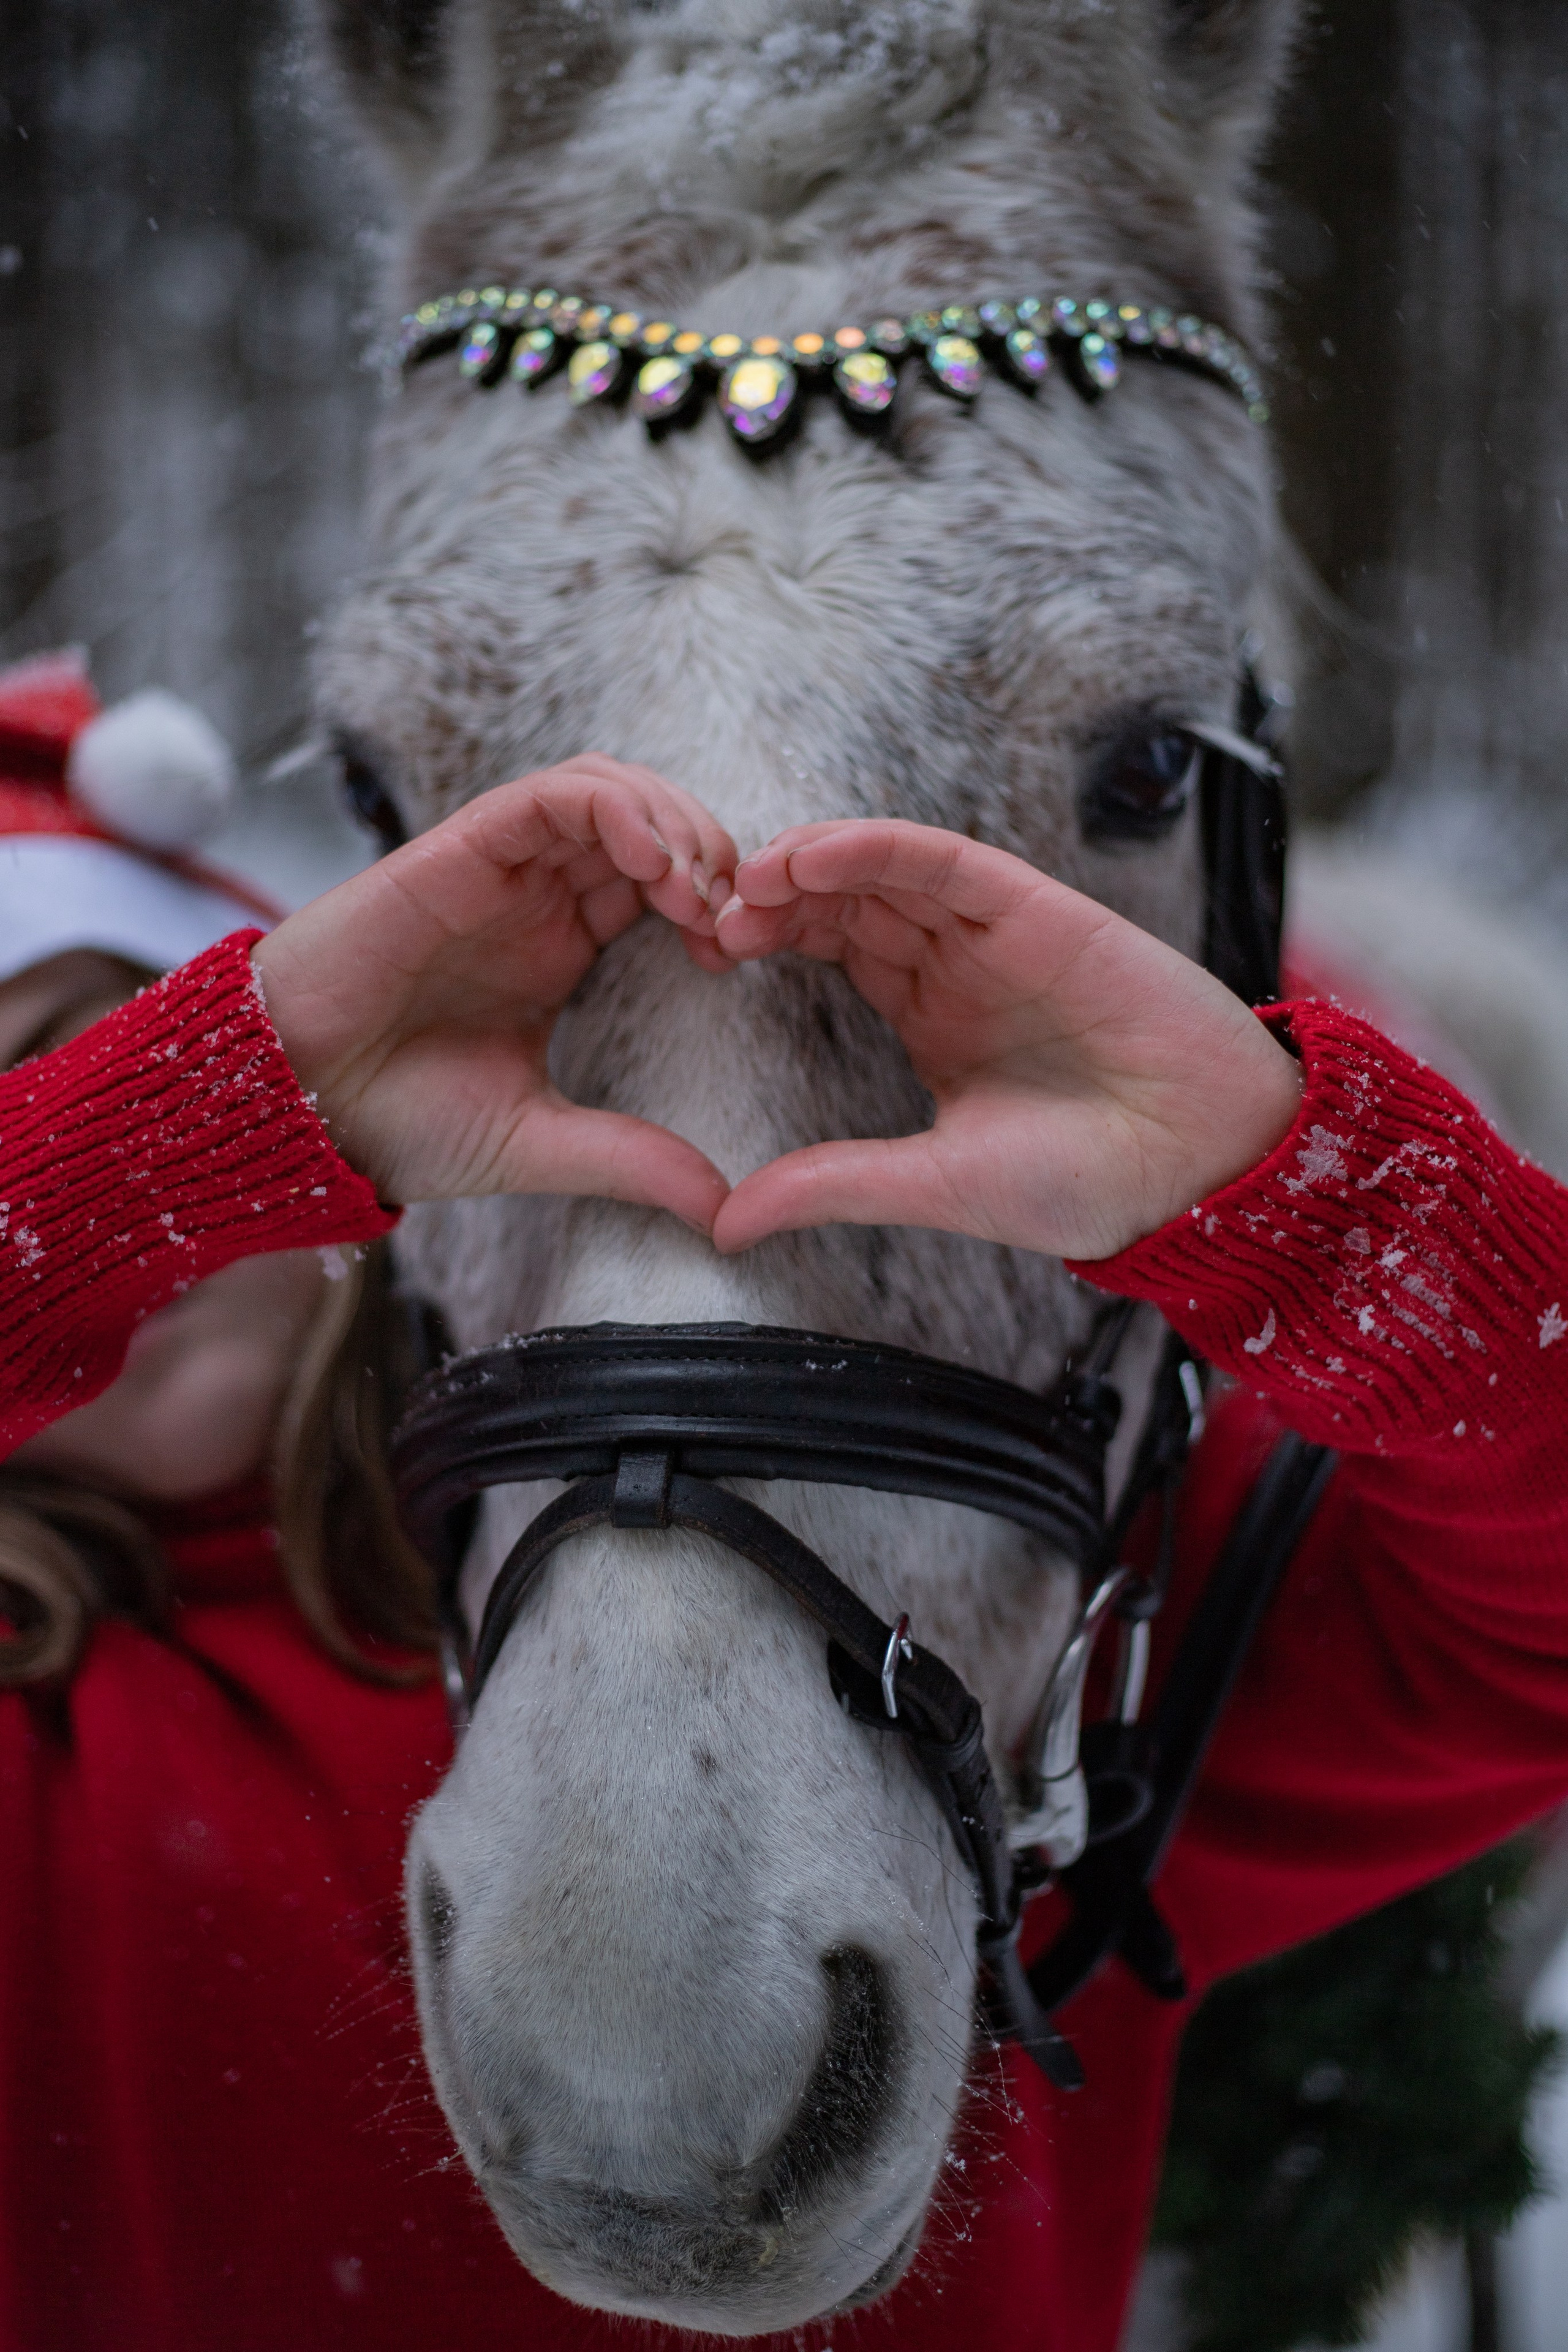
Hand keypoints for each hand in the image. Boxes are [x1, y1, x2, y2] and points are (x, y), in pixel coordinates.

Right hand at [251, 757, 736, 1225]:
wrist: (295, 1109)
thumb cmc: (396, 1122)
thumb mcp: (539, 1143)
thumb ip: (631, 1162)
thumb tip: (724, 1213)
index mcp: (562, 946)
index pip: (662, 882)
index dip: (714, 901)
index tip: (734, 956)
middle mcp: (536, 896)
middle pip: (650, 821)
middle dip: (709, 850)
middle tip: (733, 914)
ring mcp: (499, 869)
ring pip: (607, 790)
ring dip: (670, 820)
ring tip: (696, 887)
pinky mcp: (458, 850)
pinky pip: (548, 796)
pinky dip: (611, 808)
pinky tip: (649, 859)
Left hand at [710, 820, 1301, 1259]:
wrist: (1199, 1169)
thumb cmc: (1086, 1183)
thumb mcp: (930, 1183)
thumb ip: (829, 1186)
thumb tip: (723, 1225)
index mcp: (932, 1016)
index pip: (833, 949)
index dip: (768, 938)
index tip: (705, 952)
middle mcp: (957, 964)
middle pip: (847, 900)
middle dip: (775, 897)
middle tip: (708, 910)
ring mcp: (994, 932)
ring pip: (885, 869)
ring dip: (811, 863)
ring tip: (749, 876)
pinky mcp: (1036, 909)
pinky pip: (943, 860)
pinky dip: (877, 846)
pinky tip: (815, 854)